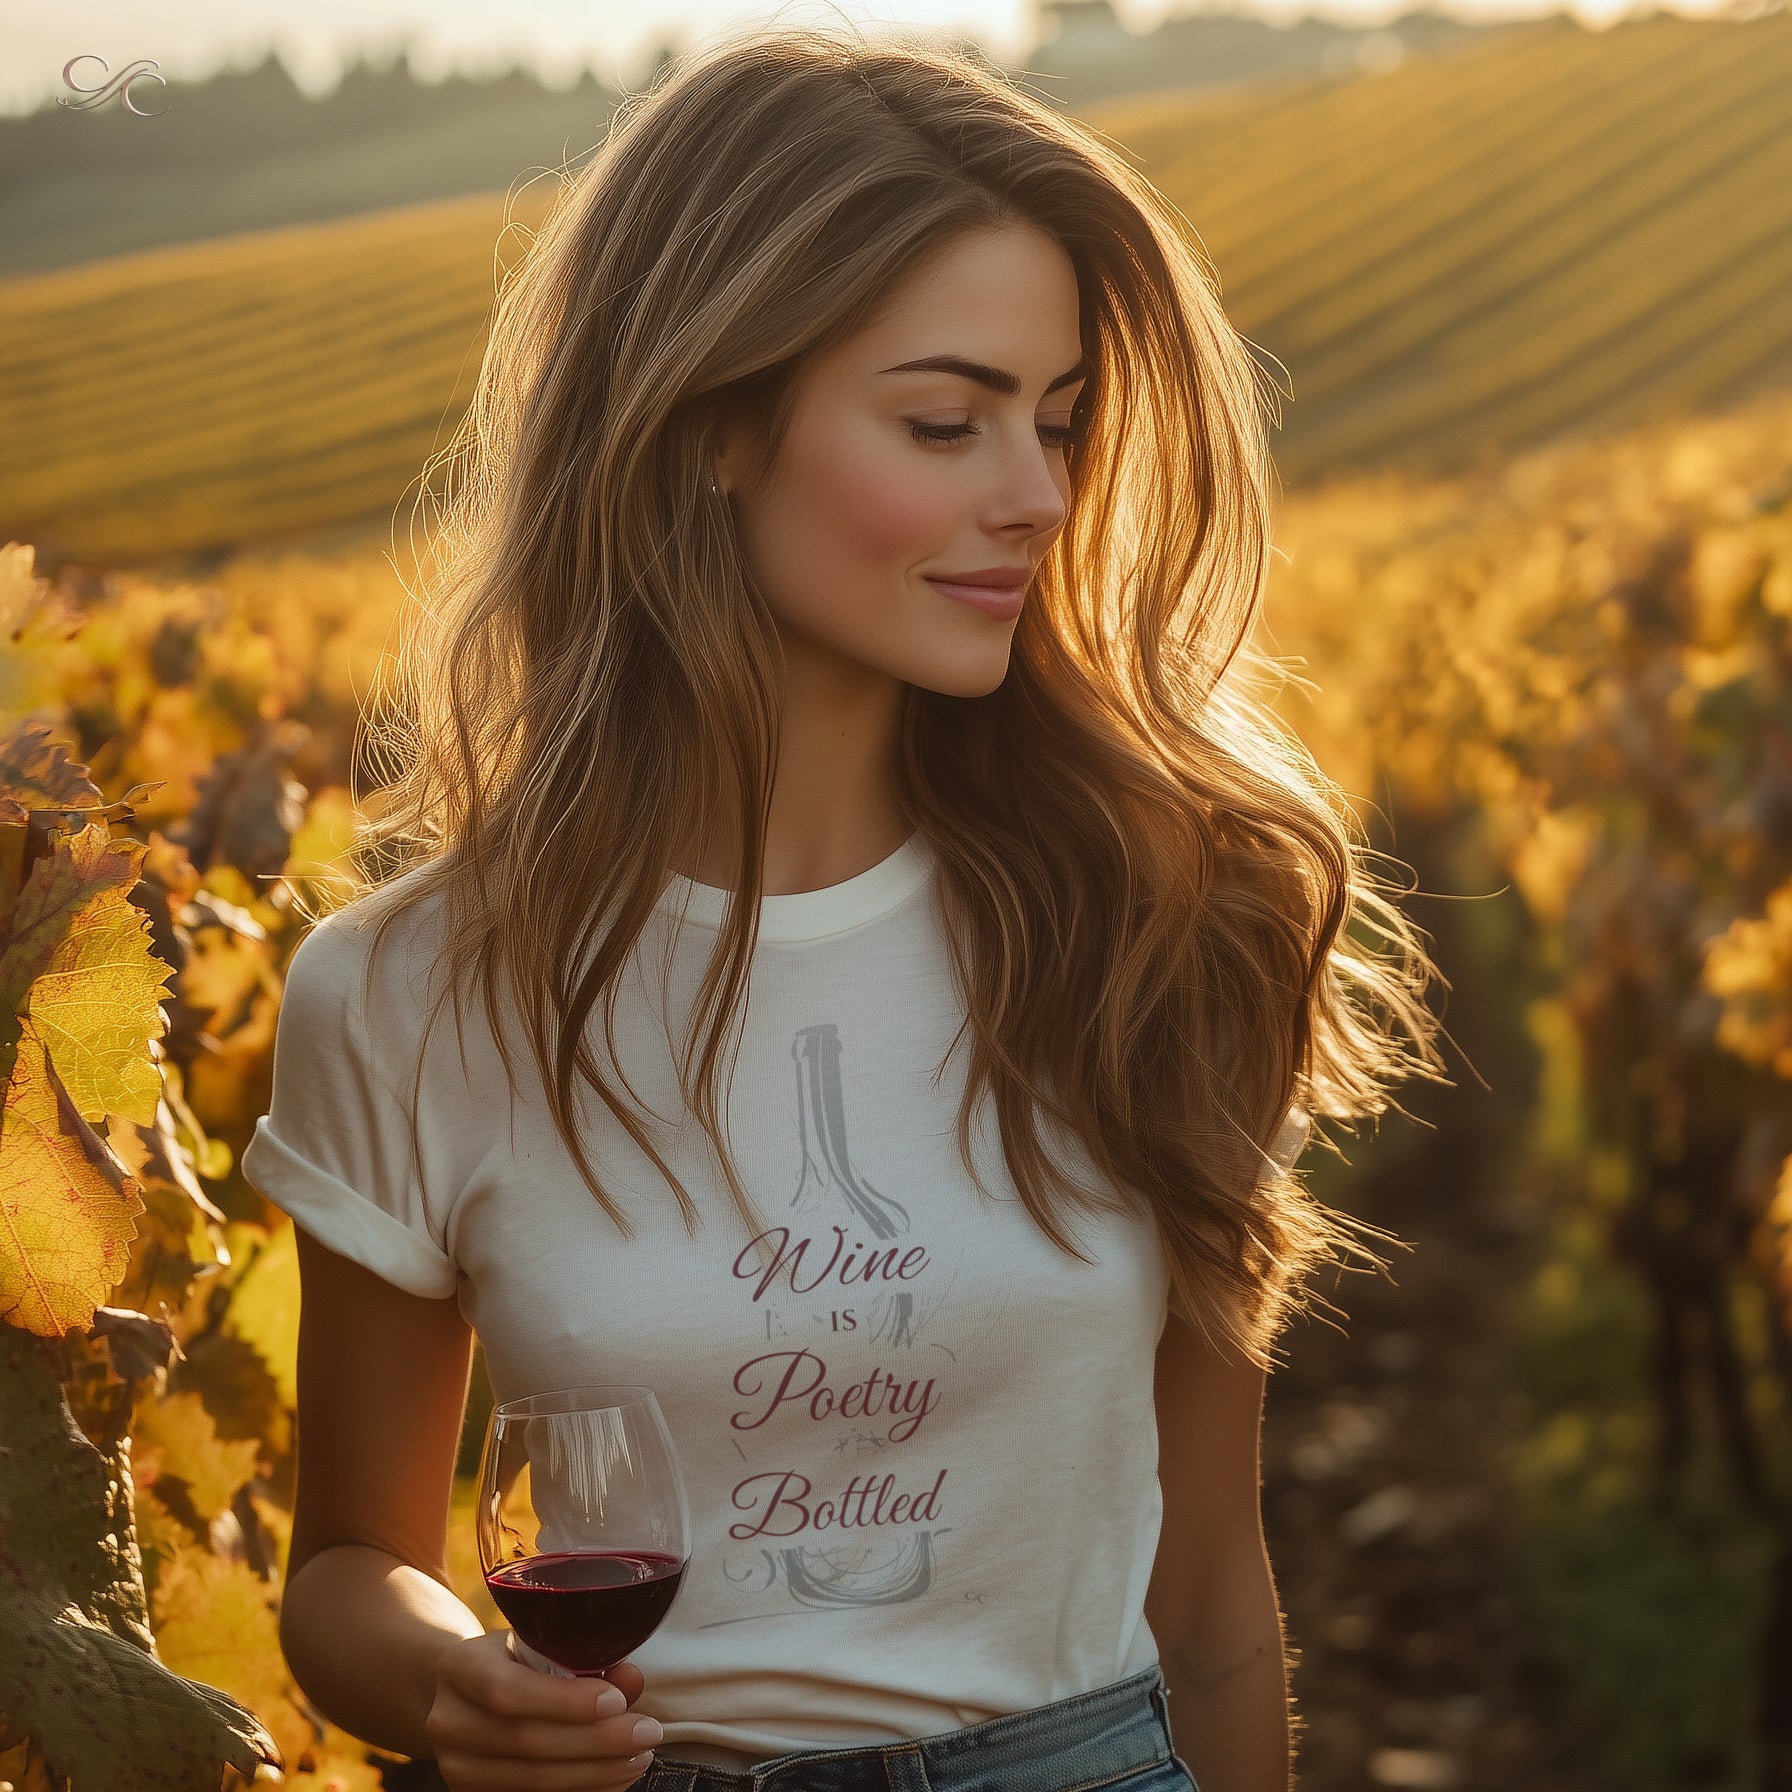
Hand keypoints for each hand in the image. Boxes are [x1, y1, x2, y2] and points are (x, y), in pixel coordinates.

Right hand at [425, 1630, 661, 1788]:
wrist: (462, 1693)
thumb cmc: (511, 1659)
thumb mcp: (537, 1641)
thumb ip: (581, 1655)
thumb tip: (630, 1678)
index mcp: (460, 1668)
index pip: (508, 1691)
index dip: (565, 1702)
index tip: (617, 1701)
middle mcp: (449, 1722)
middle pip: (527, 1742)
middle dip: (597, 1741)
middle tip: (647, 1733)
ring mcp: (456, 1769)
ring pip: (533, 1780)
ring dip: (596, 1771)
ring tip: (638, 1757)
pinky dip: (582, 1789)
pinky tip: (615, 1777)